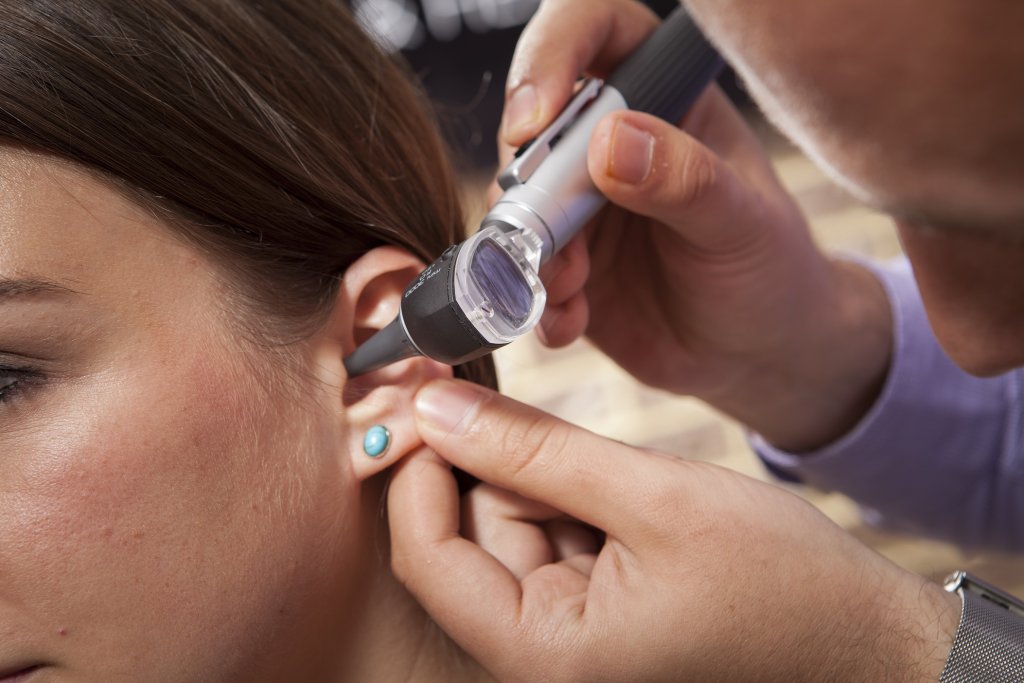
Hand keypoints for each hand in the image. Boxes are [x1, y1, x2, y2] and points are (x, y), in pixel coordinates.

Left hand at [389, 379, 958, 681]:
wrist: (865, 636)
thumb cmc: (781, 583)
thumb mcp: (652, 497)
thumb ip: (534, 450)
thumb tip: (435, 405)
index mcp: (544, 655)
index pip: (428, 554)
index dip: (420, 466)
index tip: (438, 390)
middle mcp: (542, 654)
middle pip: (472, 531)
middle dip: (514, 469)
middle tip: (580, 440)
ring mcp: (568, 632)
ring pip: (513, 522)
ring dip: (557, 482)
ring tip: (638, 491)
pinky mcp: (594, 606)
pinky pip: (553, 532)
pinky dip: (579, 497)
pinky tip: (637, 501)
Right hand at [497, 0, 891, 450]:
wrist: (758, 354)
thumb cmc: (769, 268)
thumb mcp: (743, 222)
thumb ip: (685, 180)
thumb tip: (609, 142)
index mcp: (662, 98)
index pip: (593, 30)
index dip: (551, 54)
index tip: (534, 119)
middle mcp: (607, 143)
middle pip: (532, 127)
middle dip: (528, 184)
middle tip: (548, 235)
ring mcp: (578, 207)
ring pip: (514, 206)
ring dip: (528, 251)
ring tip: (569, 290)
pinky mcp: (562, 266)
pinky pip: (521, 275)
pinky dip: (538, 302)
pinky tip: (573, 321)